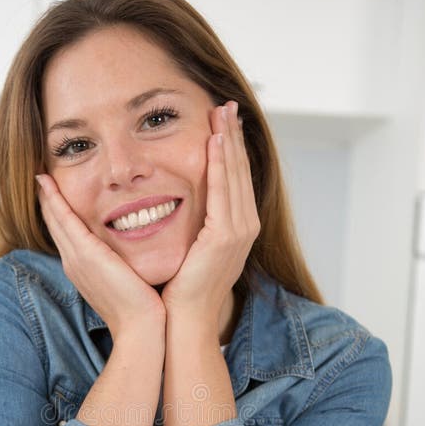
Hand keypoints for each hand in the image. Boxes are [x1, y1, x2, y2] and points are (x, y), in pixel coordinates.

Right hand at [35, 174, 165, 340]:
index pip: (68, 235)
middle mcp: (74, 263)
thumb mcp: (129, 282)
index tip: (57, 195)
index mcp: (84, 269)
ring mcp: (76, 258)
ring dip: (47, 196)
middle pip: (55, 225)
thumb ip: (125, 266)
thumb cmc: (142, 309)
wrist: (141, 327)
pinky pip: (63, 219)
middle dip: (48, 202)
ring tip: (40, 175)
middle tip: (42, 178)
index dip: (60, 215)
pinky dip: (53, 199)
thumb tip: (133, 258)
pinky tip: (46, 181)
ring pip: (55, 219)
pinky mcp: (85, 254)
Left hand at [161, 101, 259, 322]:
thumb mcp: (191, 251)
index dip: (230, 149)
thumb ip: (193, 226)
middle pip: (240, 171)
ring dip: (229, 141)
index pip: (235, 179)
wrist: (183, 321)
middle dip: (233, 136)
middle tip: (226, 104)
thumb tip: (179, 207)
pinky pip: (223, 192)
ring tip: (222, 112)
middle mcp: (245, 228)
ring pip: (235, 176)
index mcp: (236, 229)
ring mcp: (239, 233)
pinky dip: (220, 165)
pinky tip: (214, 142)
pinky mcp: (225, 238)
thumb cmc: (180, 291)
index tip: (221, 122)